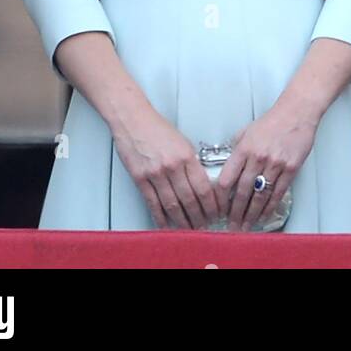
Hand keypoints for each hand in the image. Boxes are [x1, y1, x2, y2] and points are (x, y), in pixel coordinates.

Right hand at [112, 108, 222, 229]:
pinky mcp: (140, 179)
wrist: (133, 120)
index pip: (204, 186)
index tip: (216, 212)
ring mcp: (155, 174)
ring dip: (182, 220)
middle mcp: (172, 166)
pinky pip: (153, 203)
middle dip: (199, 216)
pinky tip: (166, 225)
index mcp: (187, 156)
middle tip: (205, 226)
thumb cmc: (158, 129)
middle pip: (189, 199)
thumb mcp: (183, 142)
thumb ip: (192, 163)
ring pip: (172, 204)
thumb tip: (201, 183)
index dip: (212, 204)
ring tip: (189, 229)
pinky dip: (160, 217)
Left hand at [216, 110, 316, 230]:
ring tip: (247, 226)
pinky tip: (265, 214)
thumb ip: (236, 150)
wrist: (297, 112)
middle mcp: (258, 158)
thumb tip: (228, 167)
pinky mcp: (291, 168)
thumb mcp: (247, 132)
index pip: (226, 179)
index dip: (220, 198)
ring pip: (260, 196)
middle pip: (242, 192)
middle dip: (235, 213)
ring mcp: (275, 164)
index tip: (219, 209)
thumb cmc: (273, 121)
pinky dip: (270, 206)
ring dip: (252, 214)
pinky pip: (278, 192)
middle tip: (232, 226)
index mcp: (244, 149)